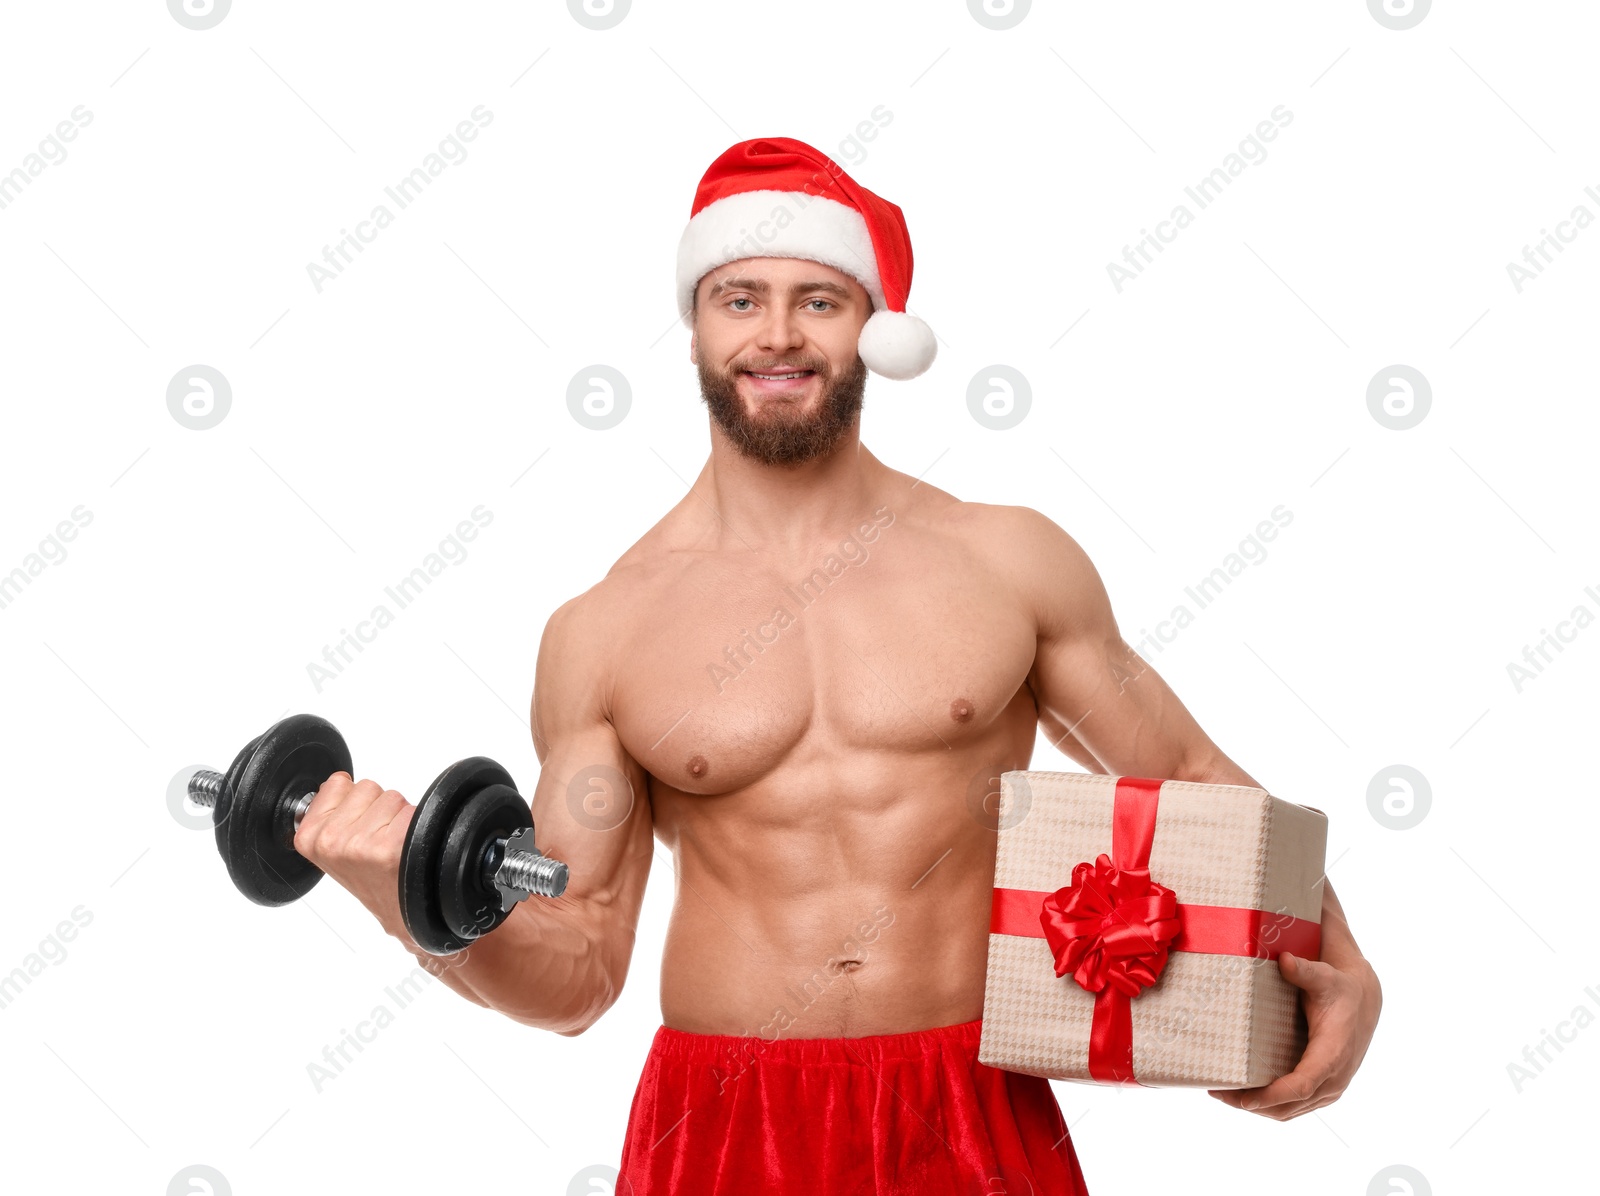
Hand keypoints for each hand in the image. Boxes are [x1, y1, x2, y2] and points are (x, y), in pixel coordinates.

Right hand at [292, 772, 414, 942]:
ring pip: (391, 796)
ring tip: (390, 842)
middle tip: (376, 837)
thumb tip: (339, 781)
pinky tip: (404, 847)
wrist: (397, 910)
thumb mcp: (330, 848)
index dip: (354, 800)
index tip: (355, 825)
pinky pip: (410, 809)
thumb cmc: (369, 877)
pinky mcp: (390, 845)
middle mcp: (331, 840)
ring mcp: (360, 843)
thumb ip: (329, 812)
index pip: (337, 783)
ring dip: (396, 815)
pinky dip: (414, 823)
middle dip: (376, 807)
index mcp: (309, 837)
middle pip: (367, 786)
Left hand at [1208, 950, 1381, 1119]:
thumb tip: (1284, 960)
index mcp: (1333, 1053)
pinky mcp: (1323, 1089)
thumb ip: (1305, 971)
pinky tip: (1245, 1095)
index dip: (1273, 1096)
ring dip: (1258, 1109)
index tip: (1245, 1100)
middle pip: (1290, 1104)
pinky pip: (1295, 1106)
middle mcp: (1334, 1078)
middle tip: (1217, 1092)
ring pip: (1291, 1111)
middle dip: (1253, 1104)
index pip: (1302, 1085)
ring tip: (1224, 1094)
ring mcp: (1330, 1088)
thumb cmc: (1339, 989)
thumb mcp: (1324, 977)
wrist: (1362, 1002)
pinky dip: (1271, 1106)